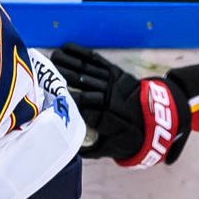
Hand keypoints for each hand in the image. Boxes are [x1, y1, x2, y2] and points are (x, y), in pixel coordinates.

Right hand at [49, 43, 189, 166]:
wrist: (156, 120)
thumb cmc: (129, 137)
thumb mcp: (110, 149)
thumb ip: (89, 149)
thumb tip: (67, 148)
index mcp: (107, 116)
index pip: (81, 106)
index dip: (64, 101)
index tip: (47, 98)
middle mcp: (109, 96)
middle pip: (81, 84)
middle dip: (61, 78)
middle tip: (42, 75)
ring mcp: (112, 81)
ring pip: (86, 69)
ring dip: (67, 63)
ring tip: (50, 58)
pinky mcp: (115, 72)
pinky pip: (95, 60)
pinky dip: (80, 53)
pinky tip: (66, 49)